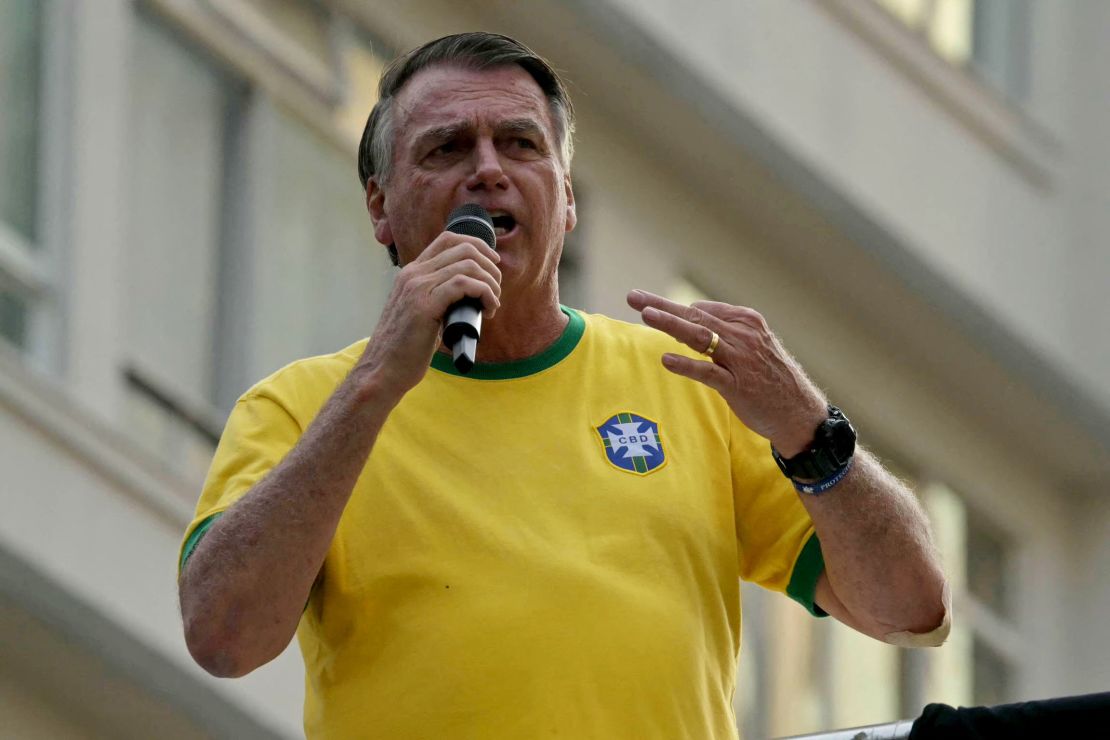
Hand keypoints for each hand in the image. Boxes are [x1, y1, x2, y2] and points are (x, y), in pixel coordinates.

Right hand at [355, 233, 501, 397]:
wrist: (382, 370)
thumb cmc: (405, 349)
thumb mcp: (422, 313)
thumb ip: (439, 299)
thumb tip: (471, 297)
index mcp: (412, 273)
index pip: (449, 239)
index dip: (478, 246)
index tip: (493, 265)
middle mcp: (413, 274)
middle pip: (464, 248)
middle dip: (490, 266)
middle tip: (496, 290)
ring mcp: (417, 287)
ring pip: (467, 265)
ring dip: (490, 282)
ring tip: (492, 303)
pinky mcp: (424, 306)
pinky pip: (463, 284)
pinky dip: (484, 293)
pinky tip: (488, 309)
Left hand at [627, 289, 826, 455]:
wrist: (799, 413)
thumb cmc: (770, 378)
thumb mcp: (752, 345)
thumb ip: (724, 332)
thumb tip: (688, 318)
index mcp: (747, 321)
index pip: (703, 308)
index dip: (674, 309)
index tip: (650, 306)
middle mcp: (744, 335)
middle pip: (696, 316)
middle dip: (662, 305)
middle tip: (633, 297)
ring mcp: (741, 359)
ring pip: (700, 336)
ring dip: (671, 324)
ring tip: (646, 316)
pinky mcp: (738, 386)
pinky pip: (708, 372)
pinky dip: (686, 365)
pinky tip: (666, 360)